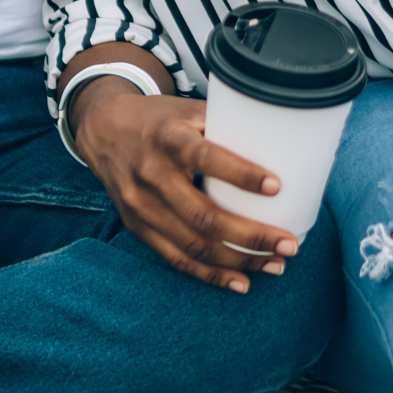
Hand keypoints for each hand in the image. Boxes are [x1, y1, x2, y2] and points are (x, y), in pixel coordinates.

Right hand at [70, 85, 296, 291]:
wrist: (103, 130)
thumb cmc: (158, 120)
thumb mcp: (186, 110)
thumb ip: (225, 122)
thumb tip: (280, 135)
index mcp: (168, 138)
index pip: (205, 158)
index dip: (242, 174)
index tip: (276, 187)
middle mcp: (151, 174)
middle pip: (204, 216)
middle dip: (252, 236)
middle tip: (289, 244)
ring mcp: (141, 206)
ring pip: (194, 244)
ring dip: (239, 261)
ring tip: (276, 265)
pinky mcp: (137, 227)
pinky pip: (176, 258)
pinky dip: (210, 275)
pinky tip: (241, 282)